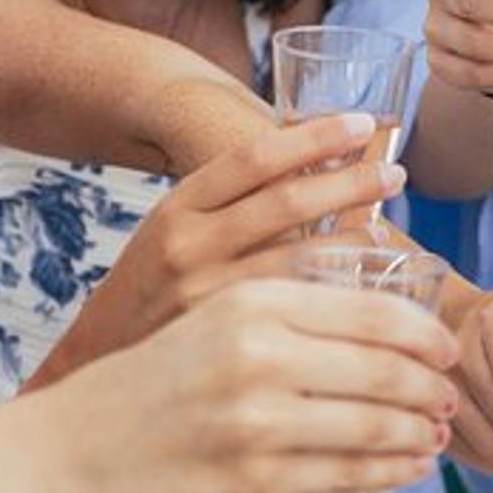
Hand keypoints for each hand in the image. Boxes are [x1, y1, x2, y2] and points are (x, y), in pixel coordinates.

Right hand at [44, 277, 458, 492]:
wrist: (70, 450)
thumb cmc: (152, 380)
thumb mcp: (217, 315)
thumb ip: (295, 310)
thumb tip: (388, 319)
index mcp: (255, 300)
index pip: (374, 310)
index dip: (426, 334)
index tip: (447, 348)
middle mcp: (260, 352)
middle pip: (388, 367)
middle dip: (434, 387)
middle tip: (450, 398)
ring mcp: (258, 420)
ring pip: (377, 423)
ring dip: (420, 432)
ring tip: (434, 434)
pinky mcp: (253, 479)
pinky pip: (349, 473)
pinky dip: (392, 471)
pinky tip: (409, 467)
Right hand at [49, 117, 407, 372]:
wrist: (97, 369)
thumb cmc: (155, 291)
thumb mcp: (177, 232)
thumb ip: (234, 205)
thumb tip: (318, 159)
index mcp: (178, 207)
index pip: (254, 155)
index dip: (314, 135)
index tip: (363, 123)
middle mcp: (187, 245)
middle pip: (287, 200)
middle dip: (351, 182)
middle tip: (396, 172)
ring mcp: (204, 296)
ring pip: (303, 257)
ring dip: (358, 239)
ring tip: (390, 229)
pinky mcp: (224, 342)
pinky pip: (301, 312)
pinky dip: (341, 296)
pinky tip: (370, 291)